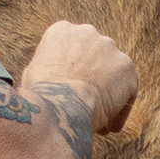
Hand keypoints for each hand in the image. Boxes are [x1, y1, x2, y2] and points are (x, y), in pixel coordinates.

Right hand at [22, 22, 138, 133]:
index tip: (69, 92)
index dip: (71, 74)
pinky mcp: (126, 67)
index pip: (72, 50)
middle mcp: (87, 32)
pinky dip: (120, 109)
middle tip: (86, 104)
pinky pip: (127, 90)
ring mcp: (109, 48)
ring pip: (112, 74)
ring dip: (108, 94)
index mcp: (61, 31)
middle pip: (94, 59)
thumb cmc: (40, 94)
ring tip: (98, 120)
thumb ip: (47, 66)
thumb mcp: (33, 73)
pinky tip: (108, 127)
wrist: (61, 103)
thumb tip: (51, 75)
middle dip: (92, 80)